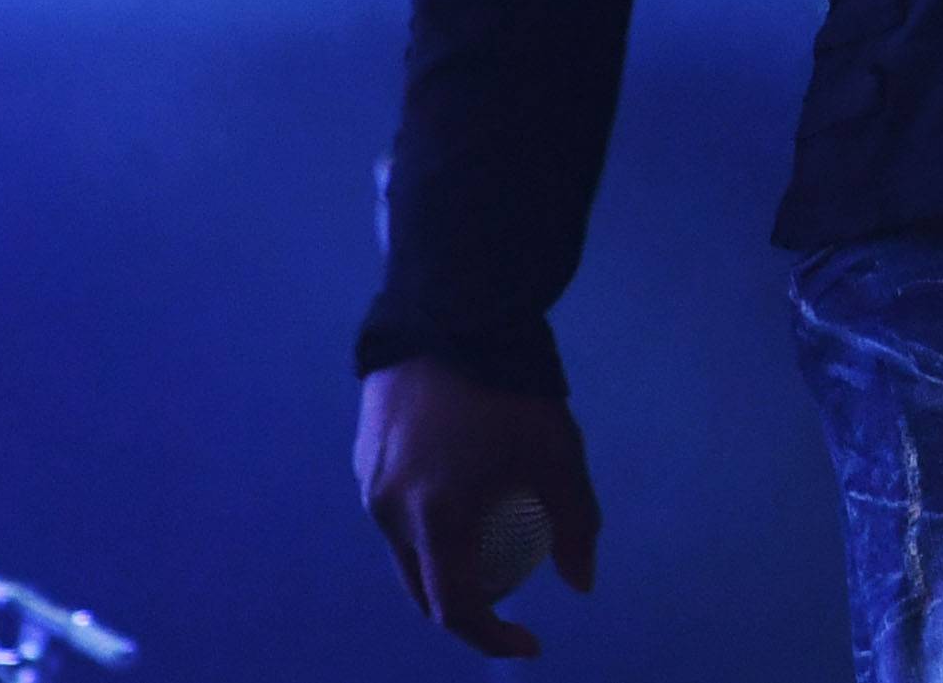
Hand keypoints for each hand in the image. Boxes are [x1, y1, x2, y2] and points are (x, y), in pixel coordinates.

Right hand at [355, 357, 600, 657]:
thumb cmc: (512, 384)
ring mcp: (367, 479)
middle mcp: (388, 509)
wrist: (452, 305)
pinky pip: (391, 506)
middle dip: (467, 603)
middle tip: (511, 587)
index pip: (455, 608)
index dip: (493, 637)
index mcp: (433, 517)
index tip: (530, 639)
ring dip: (443, 559)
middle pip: (423, 587)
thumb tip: (582, 584)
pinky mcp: (360, 450)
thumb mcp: (558, 453)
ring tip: (488, 535)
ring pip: (404, 548)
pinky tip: (459, 490)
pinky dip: (424, 520)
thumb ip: (574, 523)